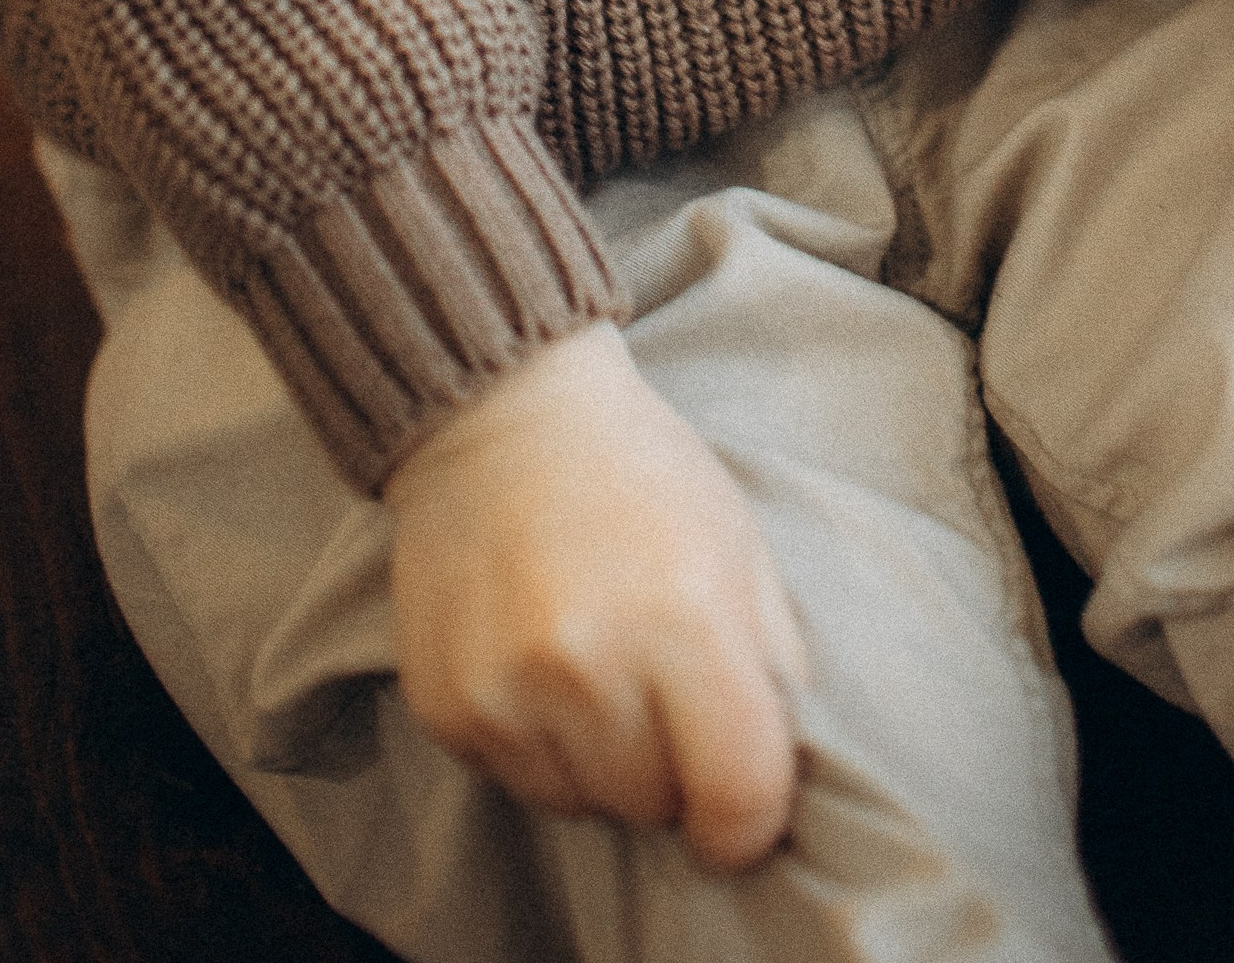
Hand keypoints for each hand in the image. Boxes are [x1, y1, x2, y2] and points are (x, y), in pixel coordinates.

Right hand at [384, 321, 806, 868]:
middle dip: (671, 767)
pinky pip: (515, 780)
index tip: (741, 800)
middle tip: (658, 684)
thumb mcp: (738, 543)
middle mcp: (590, 667)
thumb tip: (787, 775)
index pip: (738, 799)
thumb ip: (776, 663)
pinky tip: (539, 661)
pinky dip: (538, 743)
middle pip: (656, 807)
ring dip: (601, 761)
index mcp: (686, 621)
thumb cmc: (640, 474)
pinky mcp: (446, 707)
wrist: (502, 412)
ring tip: (595, 663)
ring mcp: (507, 693)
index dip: (751, 821)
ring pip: (583, 805)